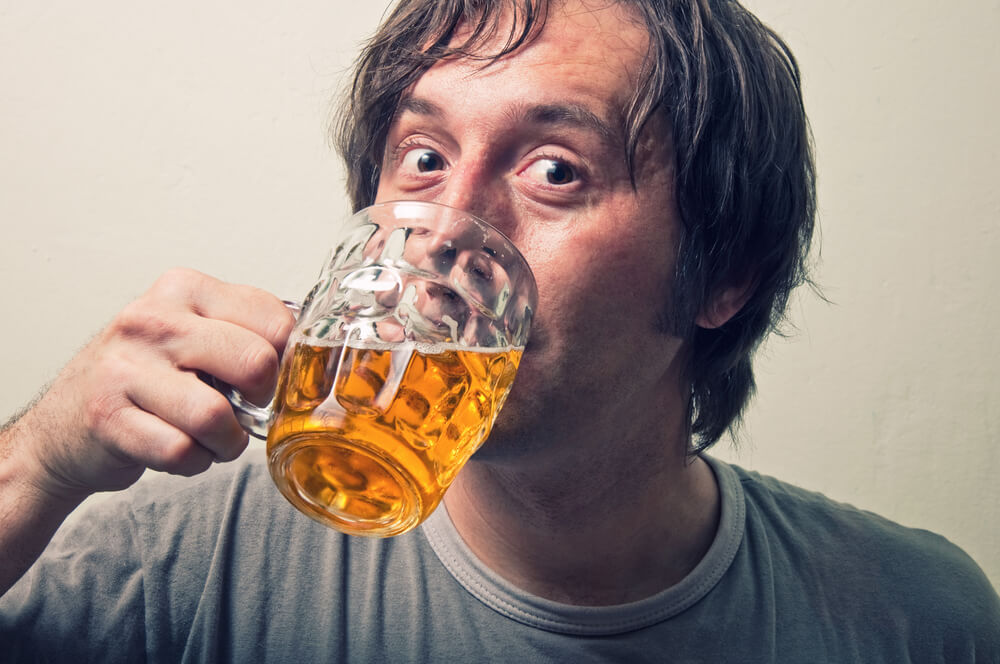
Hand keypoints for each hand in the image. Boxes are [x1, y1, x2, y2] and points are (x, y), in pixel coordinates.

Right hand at [8, 268, 294, 499]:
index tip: (265, 379)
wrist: (64, 426)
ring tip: (210, 437)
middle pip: (256, 364)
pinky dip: (193, 463)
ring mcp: (125, 366)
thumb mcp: (196, 335)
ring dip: (226, 442)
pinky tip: (177, 449)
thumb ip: (248, 333)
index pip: (275, 321)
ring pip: (217, 416)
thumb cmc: (146, 380)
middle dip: (259, 402)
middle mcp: (153, 318)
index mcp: (185, 289)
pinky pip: (182, 452)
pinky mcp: (107, 416)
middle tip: (240, 410)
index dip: (285, 361)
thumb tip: (312, 358)